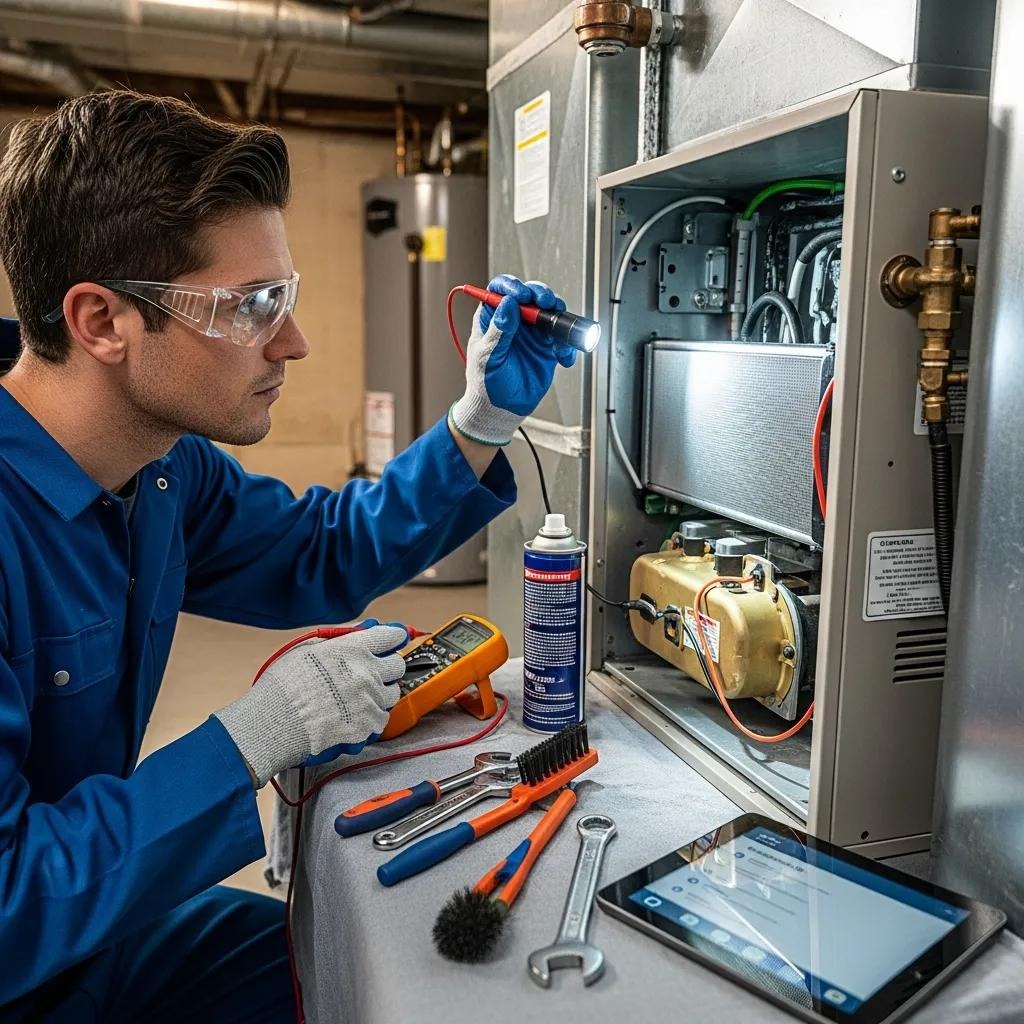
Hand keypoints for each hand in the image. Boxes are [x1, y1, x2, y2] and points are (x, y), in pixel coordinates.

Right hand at [214, 623, 407, 786]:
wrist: (273, 723)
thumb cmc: (284, 686)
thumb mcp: (308, 649)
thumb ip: (341, 639)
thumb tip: (366, 629)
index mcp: (353, 649)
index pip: (391, 636)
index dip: (392, 639)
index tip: (391, 642)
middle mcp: (367, 672)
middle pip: (397, 665)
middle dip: (387, 667)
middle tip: (370, 673)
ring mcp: (369, 699)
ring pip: (392, 693)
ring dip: (379, 693)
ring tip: (356, 698)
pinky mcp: (368, 725)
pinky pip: (382, 718)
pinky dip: (372, 718)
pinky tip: (353, 716)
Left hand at [449, 275, 575, 445]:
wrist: (502, 408)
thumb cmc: (486, 384)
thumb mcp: (488, 357)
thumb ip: (498, 332)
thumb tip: (508, 304)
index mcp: (492, 318)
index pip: (500, 290)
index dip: (512, 287)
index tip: (522, 295)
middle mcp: (514, 320)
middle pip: (530, 295)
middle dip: (541, 295)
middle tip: (547, 304)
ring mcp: (532, 332)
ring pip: (549, 311)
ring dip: (558, 314)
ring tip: (558, 330)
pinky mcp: (547, 346)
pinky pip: (562, 336)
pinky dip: (567, 344)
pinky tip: (562, 357)